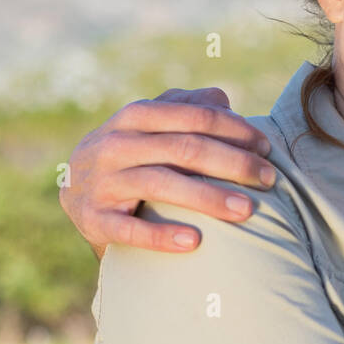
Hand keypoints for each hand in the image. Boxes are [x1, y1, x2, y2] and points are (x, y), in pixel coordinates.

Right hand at [59, 87, 276, 258]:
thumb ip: (187, 108)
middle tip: (269, 179)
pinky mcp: (92, 219)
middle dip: (233, 163)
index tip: (267, 148)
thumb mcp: (152, 125)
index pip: (195, 117)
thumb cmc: (132, 154)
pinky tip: (195, 242)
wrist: (73, 191)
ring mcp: (99, 182)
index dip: (236, 130)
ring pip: (161, 184)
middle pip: (184, 149)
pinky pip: (129, 229)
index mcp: (135, 116)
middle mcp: (114, 144)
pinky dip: (161, 235)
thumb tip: (223, 101)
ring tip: (246, 211)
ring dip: (208, 197)